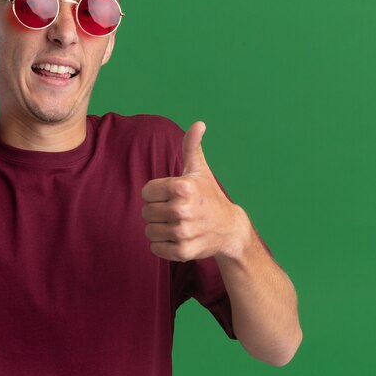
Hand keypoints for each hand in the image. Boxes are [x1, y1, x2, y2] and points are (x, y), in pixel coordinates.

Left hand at [141, 122, 249, 261]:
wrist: (229, 229)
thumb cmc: (209, 196)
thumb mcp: (199, 170)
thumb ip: (191, 147)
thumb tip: (198, 123)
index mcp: (182, 187)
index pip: (146, 192)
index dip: (155, 194)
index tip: (171, 195)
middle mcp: (182, 210)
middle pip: (146, 212)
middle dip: (157, 211)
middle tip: (175, 211)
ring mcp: (183, 232)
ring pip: (149, 231)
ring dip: (159, 229)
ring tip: (176, 224)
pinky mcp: (183, 251)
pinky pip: (155, 248)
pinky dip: (162, 245)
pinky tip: (177, 238)